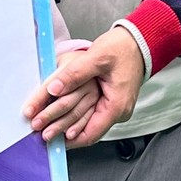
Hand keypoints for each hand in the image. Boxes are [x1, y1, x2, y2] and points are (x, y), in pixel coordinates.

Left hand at [24, 26, 143, 146]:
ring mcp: (114, 107)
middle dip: (62, 132)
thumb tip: (54, 89)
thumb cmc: (123, 48)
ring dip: (68, 125)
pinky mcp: (110, 100)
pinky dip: (76, 115)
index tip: (48, 136)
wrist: (138, 41)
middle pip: (87, 130)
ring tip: (47, 126)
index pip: (90, 134)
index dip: (67, 140)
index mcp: (117, 106)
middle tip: (42, 132)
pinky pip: (91, 113)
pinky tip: (61, 115)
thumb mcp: (97, 57)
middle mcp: (118, 111)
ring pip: (88, 123)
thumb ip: (75, 74)